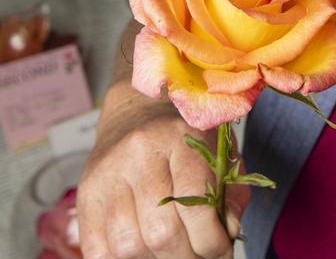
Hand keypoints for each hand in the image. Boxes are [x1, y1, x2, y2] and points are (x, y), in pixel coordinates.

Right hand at [77, 82, 249, 258]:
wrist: (136, 110)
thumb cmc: (184, 137)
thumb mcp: (217, 152)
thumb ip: (230, 192)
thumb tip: (229, 232)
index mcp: (180, 136)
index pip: (196, 202)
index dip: (212, 240)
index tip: (221, 250)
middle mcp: (140, 151)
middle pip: (161, 231)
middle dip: (186, 257)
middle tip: (198, 256)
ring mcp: (108, 173)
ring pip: (128, 245)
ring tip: (171, 253)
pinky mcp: (86, 193)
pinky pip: (99, 250)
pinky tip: (145, 251)